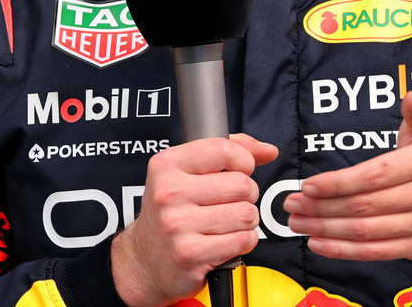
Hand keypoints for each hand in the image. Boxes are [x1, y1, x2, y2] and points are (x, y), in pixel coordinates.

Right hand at [111, 134, 277, 306]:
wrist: (143, 262)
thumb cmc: (172, 213)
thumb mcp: (188, 172)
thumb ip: (230, 152)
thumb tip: (268, 150)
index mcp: (166, 165)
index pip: (223, 150)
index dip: (244, 161)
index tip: (240, 171)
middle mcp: (168, 193)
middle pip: (242, 185)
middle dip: (246, 196)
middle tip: (229, 204)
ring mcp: (177, 225)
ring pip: (247, 214)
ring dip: (245, 221)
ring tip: (226, 224)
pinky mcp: (190, 254)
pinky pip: (243, 240)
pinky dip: (243, 241)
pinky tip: (224, 241)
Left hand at [283, 91, 411, 260]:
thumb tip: (411, 97)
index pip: (374, 175)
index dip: (338, 182)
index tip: (308, 184)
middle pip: (365, 206)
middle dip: (322, 206)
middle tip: (292, 204)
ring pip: (366, 231)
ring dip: (326, 229)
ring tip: (298, 221)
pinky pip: (375, 252)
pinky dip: (343, 251)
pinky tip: (319, 243)